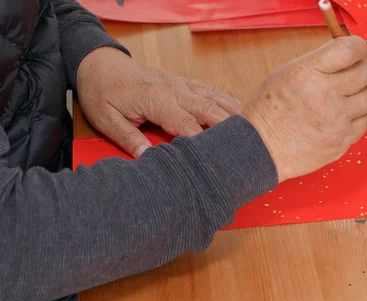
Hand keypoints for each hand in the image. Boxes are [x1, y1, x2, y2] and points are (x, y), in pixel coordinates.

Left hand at [76, 47, 239, 157]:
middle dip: (228, 128)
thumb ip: (129, 139)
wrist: (100, 64)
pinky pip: (210, 90)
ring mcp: (181, 84)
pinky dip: (226, 100)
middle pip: (208, 109)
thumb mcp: (107, 119)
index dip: (203, 141)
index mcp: (156, 99)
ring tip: (254, 130)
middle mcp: (174, 90)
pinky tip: (240, 111)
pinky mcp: (182, 82)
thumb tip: (148, 159)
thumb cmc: (103, 93)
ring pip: (214, 98)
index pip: (186, 123)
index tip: (218, 159)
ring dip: (233, 113)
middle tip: (247, 146)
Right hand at [242, 36, 366, 182]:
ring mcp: (336, 120)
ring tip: (347, 99)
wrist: (261, 149)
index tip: (358, 51)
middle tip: (355, 77)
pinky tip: (342, 118)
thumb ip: (319, 64)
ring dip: (363, 95)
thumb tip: (350, 57)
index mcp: (308, 73)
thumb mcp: (286, 74)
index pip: (350, 50)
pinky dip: (358, 118)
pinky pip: (366, 122)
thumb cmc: (270, 111)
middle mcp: (325, 95)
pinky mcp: (342, 140)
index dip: (359, 48)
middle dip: (365, 71)